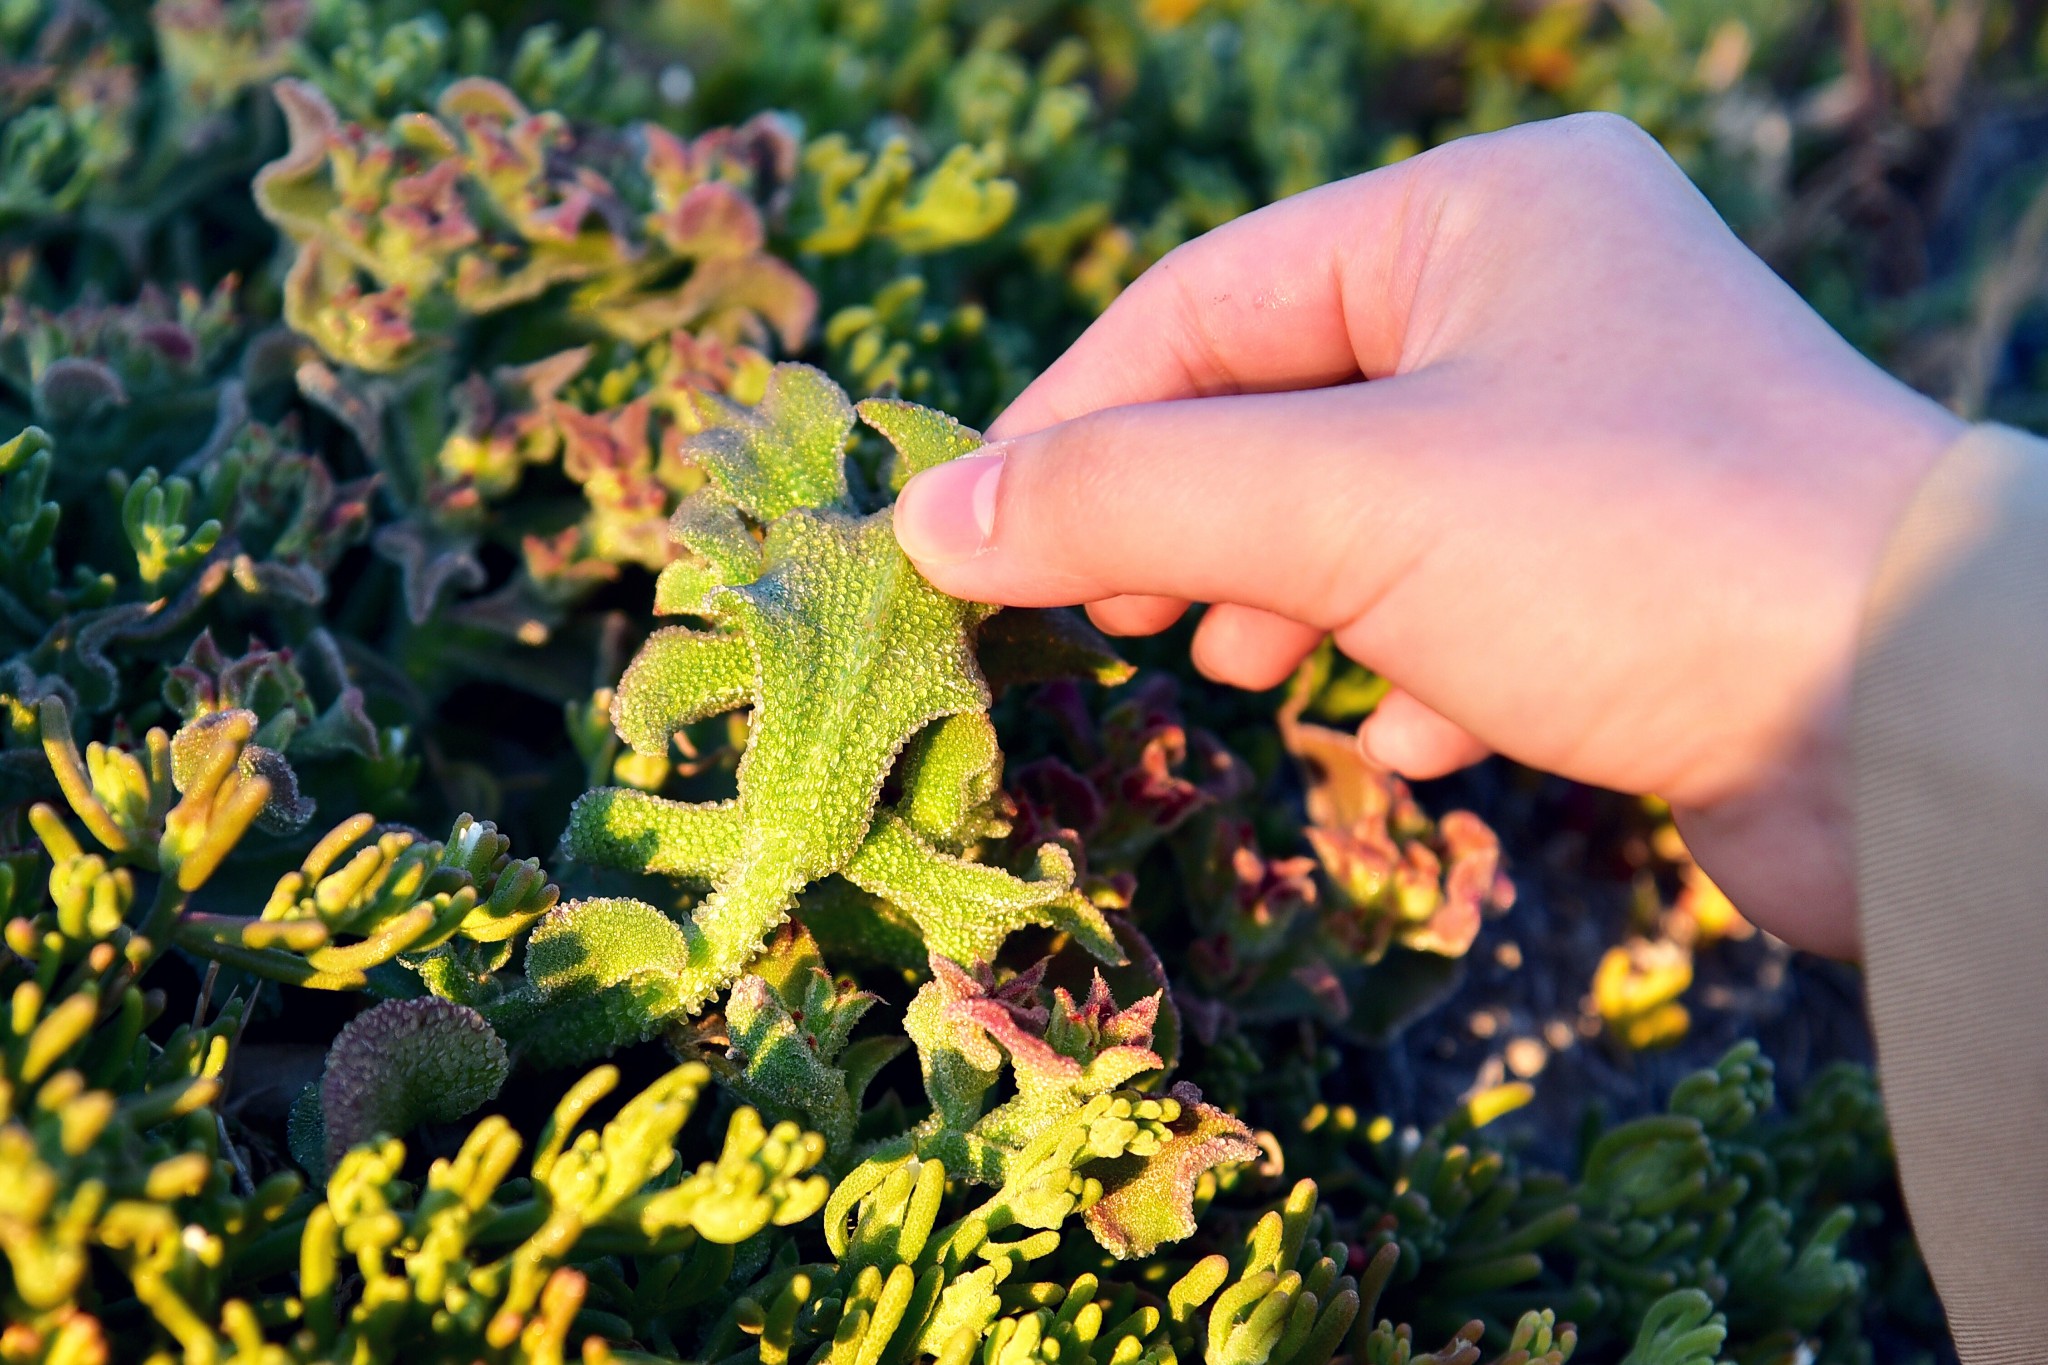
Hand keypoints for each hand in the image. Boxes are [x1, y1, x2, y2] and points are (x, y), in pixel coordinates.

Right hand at [892, 113, 1963, 957]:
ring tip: (1250, 667)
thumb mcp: (1339, 505)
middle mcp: (1547, 299)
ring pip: (1368, 507)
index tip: (973, 543)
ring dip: (1288, 597)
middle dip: (1187, 524)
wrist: (1923, 723)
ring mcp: (1599, 432)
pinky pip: (1467, 592)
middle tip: (1115, 622)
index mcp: (1482, 215)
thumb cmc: (1627, 551)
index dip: (1074, 425)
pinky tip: (1419, 728)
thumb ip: (1122, 501)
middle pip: (1283, 404)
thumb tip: (932, 524)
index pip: (1206, 302)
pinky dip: (1411, 659)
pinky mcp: (1638, 563)